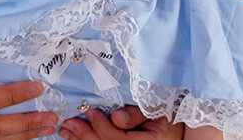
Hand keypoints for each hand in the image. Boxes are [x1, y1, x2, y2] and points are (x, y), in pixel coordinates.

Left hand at [58, 108, 182, 139]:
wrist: (175, 125)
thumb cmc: (168, 110)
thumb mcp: (157, 106)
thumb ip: (137, 113)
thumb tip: (116, 117)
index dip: (102, 128)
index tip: (90, 112)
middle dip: (85, 137)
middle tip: (69, 124)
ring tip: (66, 132)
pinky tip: (75, 138)